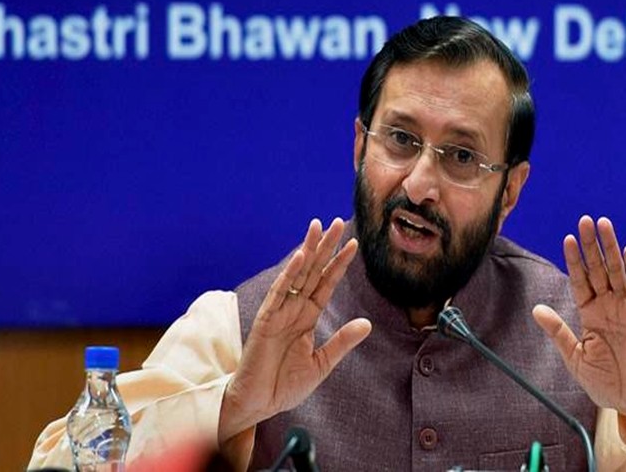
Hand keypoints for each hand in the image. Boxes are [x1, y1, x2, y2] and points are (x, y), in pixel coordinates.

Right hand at [218, 218, 371, 443]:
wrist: (259, 403)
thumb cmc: (285, 385)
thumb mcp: (321, 364)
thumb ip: (341, 342)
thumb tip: (367, 324)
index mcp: (307, 317)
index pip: (326, 284)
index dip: (339, 264)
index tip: (353, 243)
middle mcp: (294, 309)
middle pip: (313, 271)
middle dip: (325, 247)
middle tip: (338, 222)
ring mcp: (279, 312)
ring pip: (297, 275)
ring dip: (308, 251)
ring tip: (318, 228)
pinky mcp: (266, 320)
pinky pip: (279, 293)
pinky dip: (289, 274)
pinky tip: (300, 258)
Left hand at [532, 215, 625, 434]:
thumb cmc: (602, 382)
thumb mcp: (574, 355)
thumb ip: (558, 331)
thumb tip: (537, 309)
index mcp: (589, 313)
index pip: (580, 280)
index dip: (574, 260)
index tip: (567, 238)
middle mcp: (607, 306)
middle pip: (598, 269)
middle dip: (591, 245)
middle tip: (585, 220)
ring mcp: (625, 309)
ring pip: (617, 272)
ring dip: (610, 248)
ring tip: (603, 225)